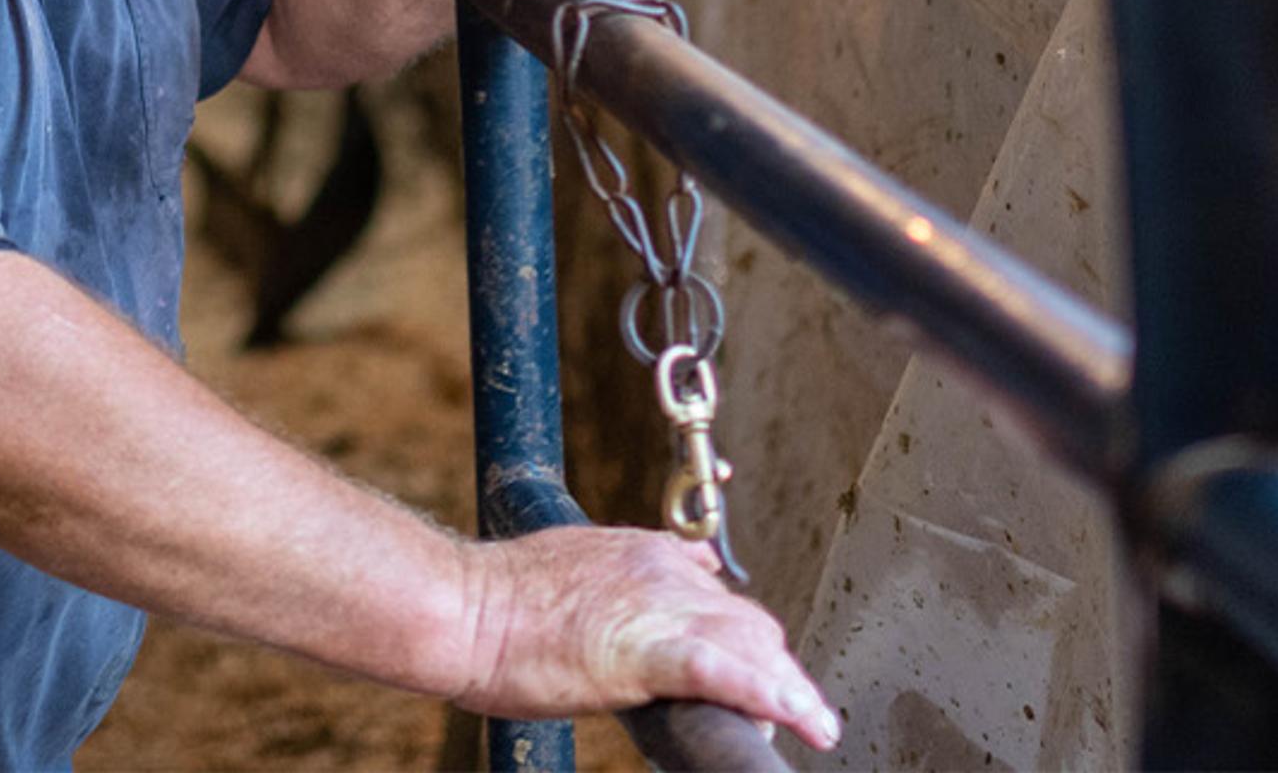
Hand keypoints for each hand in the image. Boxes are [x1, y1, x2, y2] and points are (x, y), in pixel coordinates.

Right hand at [449, 526, 839, 751]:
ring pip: (753, 643)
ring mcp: (659, 608)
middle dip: (776, 664)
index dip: (745, 638)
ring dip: (791, 688)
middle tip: (797, 706)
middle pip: (749, 620)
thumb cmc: (497, 598)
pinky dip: (768, 694)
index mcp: (646, 555)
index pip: (719, 598)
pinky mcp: (645, 650)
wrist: (461, 608)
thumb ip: (629, 571)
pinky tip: (799, 718)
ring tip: (816, 723)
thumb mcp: (575, 560)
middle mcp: (664, 573)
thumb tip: (673, 575)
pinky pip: (724, 670)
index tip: (759, 666)